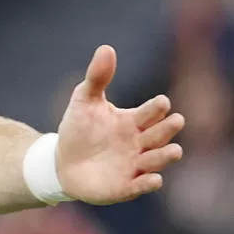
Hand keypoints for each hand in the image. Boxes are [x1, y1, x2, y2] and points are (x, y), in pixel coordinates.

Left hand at [55, 46, 184, 204]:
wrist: (60, 163)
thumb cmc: (78, 130)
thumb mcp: (84, 102)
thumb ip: (97, 78)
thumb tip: (106, 48)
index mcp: (134, 120)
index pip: (152, 112)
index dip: (156, 108)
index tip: (160, 103)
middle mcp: (140, 142)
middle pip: (161, 134)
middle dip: (168, 128)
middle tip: (174, 121)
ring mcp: (134, 164)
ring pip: (158, 159)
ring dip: (166, 155)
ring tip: (173, 150)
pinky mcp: (125, 185)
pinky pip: (141, 185)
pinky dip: (148, 183)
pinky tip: (153, 179)